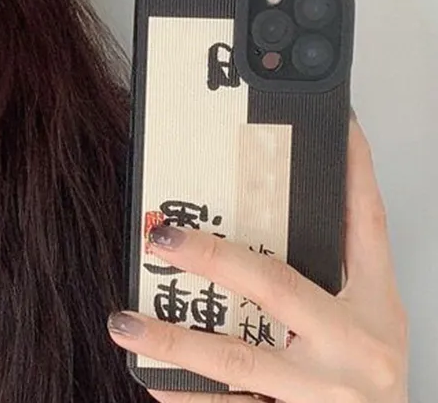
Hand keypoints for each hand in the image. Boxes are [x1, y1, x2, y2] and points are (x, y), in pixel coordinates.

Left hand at [107, 113, 409, 401]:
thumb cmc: (373, 385)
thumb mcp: (374, 322)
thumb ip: (339, 264)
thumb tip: (296, 192)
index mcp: (373, 311)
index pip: (365, 224)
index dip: (351, 170)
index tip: (330, 123)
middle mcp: (352, 349)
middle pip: (276, 287)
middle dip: (212, 257)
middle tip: (160, 235)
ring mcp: (321, 396)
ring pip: (236, 361)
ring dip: (174, 340)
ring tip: (124, 323)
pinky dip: (182, 396)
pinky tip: (147, 377)